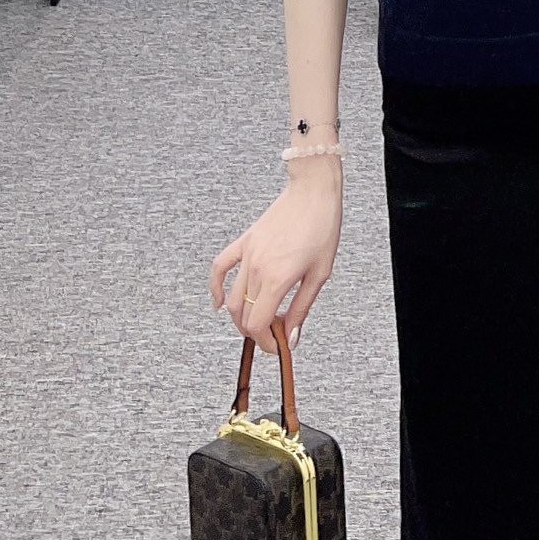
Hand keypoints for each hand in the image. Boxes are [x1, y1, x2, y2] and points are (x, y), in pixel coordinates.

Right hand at [208, 161, 342, 357]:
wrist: (313, 192)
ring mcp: (247, 254)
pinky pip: (220, 267)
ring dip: (241, 318)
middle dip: (257, 333)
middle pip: (244, 315)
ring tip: (257, 323)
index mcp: (277, 279)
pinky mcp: (244, 241)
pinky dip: (216, 288)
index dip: (266, 343)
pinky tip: (218, 303)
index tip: (278, 347)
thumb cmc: (322, 229)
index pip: (259, 325)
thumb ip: (302, 308)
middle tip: (274, 335)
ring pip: (232, 298)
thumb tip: (291, 337)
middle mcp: (257, 269)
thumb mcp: (320, 274)